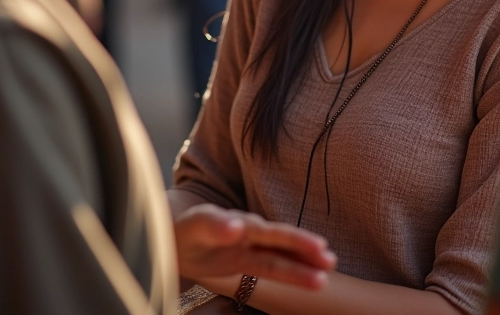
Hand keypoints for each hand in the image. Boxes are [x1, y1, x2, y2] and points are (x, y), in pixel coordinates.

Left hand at [174, 204, 336, 289]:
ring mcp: (248, 246)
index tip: (319, 247)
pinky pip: (270, 265)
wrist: (169, 232)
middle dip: (307, 252)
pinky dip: (288, 270)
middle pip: (283, 244)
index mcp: (242, 223)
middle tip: (330, 261)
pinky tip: (304, 274)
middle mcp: (250, 233)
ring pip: (280, 257)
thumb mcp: (196, 225)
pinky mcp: (242, 259)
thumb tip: (238, 226)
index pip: (274, 234)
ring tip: (326, 273)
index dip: (297, 241)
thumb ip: (215, 225)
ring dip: (302, 265)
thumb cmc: (182, 227)